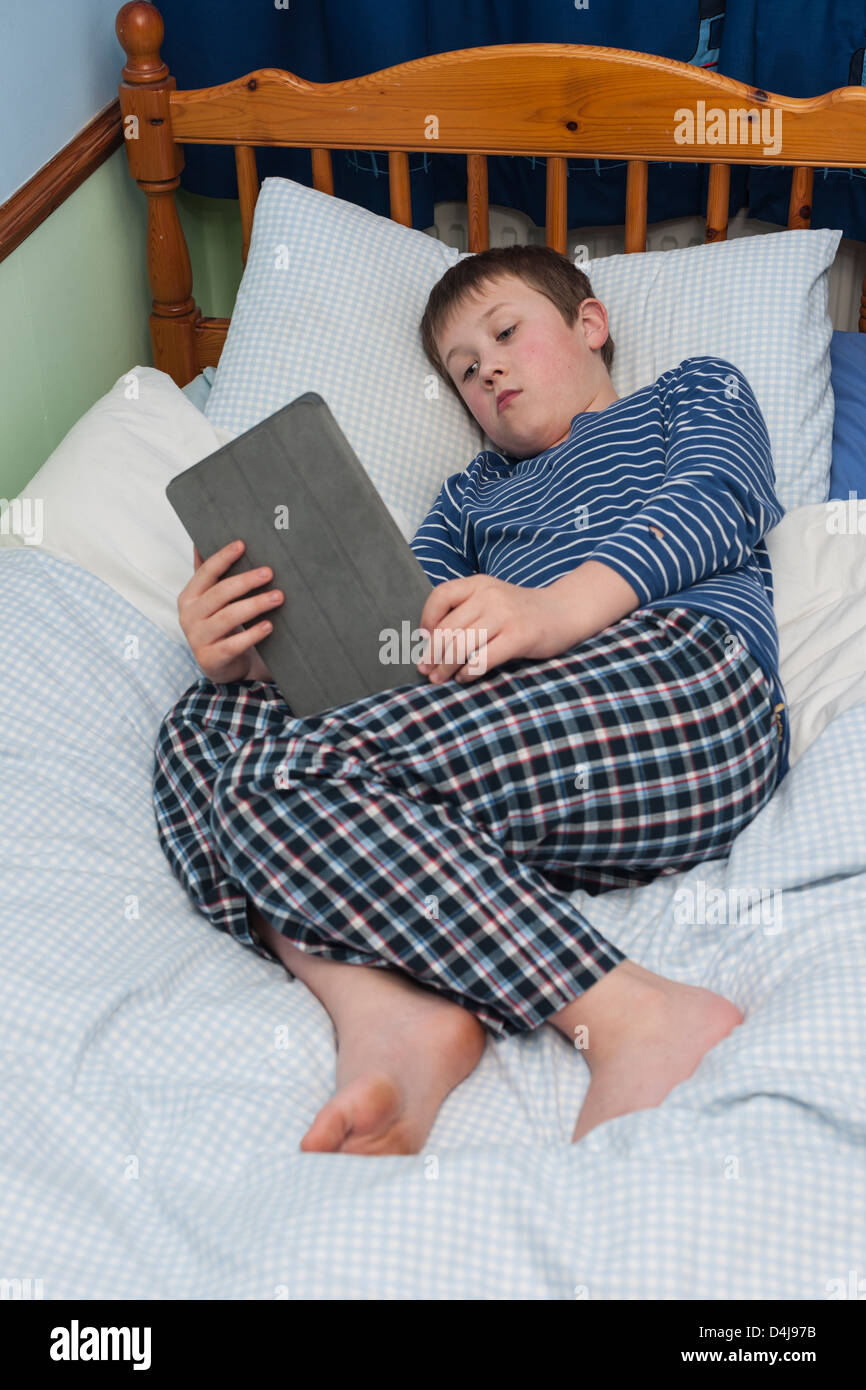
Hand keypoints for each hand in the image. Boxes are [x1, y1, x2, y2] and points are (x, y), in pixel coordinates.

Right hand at [177, 540, 281, 682]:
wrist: (220, 665)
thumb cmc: (219, 626)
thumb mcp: (210, 600)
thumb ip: (207, 575)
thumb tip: (200, 541)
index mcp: (189, 597)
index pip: (206, 572)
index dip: (223, 557)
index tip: (242, 544)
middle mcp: (189, 616)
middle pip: (220, 593)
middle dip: (246, 581)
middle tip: (269, 572)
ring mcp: (198, 638)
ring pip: (229, 617)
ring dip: (256, 605)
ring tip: (278, 597)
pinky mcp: (211, 659)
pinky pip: (234, 644)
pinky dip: (253, 634)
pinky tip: (269, 626)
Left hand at [416, 574, 577, 684]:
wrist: (564, 611)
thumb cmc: (522, 611)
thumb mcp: (492, 598)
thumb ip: (465, 611)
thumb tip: (429, 640)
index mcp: (479, 584)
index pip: (441, 596)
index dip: (427, 620)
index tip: (423, 640)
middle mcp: (490, 596)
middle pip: (448, 628)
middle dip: (432, 654)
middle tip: (426, 670)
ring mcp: (505, 615)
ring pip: (461, 645)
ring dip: (446, 667)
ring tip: (440, 678)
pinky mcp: (519, 636)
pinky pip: (482, 659)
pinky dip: (468, 672)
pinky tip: (465, 677)